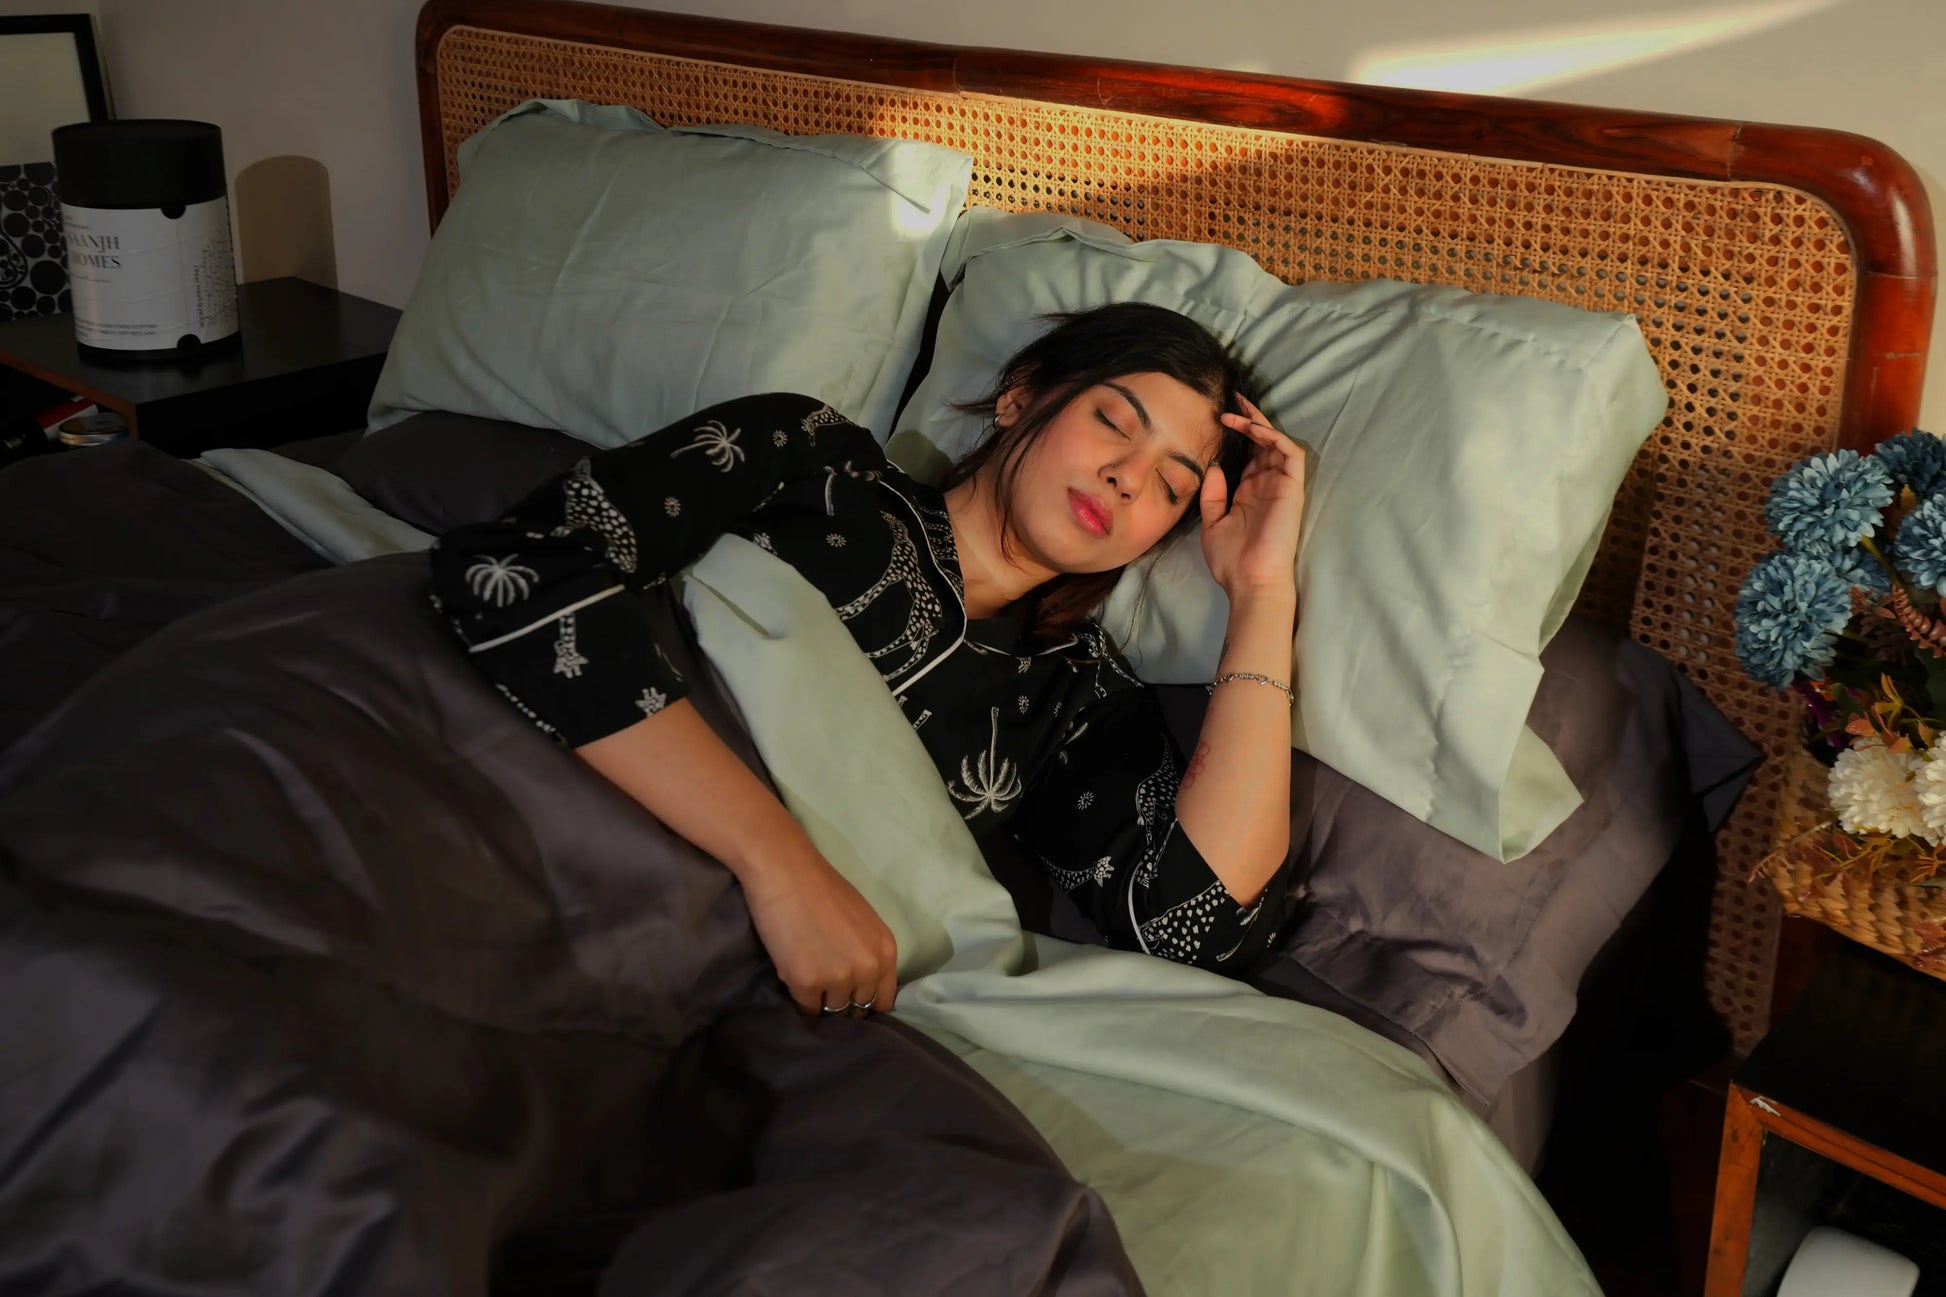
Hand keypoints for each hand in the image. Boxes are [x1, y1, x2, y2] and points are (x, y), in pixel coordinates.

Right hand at [741, 843, 898, 1017]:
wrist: (785, 872)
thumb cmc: (821, 889)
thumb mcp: (863, 922)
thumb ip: (867, 953)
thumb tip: (859, 985)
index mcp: (886, 951)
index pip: (883, 1000)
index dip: (865, 1003)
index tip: (849, 998)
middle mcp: (868, 968)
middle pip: (857, 1010)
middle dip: (841, 1003)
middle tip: (823, 990)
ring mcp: (838, 978)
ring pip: (832, 1012)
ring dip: (819, 1001)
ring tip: (806, 982)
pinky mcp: (807, 983)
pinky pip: (806, 1008)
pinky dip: (798, 998)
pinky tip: (792, 978)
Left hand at [1200, 394, 1305, 598]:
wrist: (1250, 582)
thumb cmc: (1231, 560)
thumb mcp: (1212, 523)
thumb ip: (1213, 494)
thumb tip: (1213, 466)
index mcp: (1250, 492)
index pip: (1248, 453)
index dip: (1238, 433)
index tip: (1219, 414)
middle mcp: (1267, 485)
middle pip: (1263, 442)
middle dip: (1249, 418)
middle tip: (1232, 398)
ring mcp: (1281, 485)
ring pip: (1277, 443)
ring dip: (1258, 424)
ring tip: (1235, 412)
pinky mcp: (1292, 488)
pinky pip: (1290, 454)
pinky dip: (1273, 437)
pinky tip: (1252, 429)